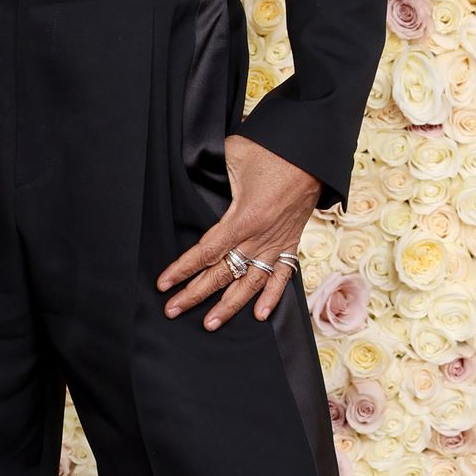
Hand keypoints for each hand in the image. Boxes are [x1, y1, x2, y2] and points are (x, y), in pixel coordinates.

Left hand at [156, 134, 319, 329]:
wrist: (312, 155)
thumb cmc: (272, 150)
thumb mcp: (234, 153)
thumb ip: (209, 163)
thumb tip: (190, 164)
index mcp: (244, 217)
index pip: (207, 251)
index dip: (183, 269)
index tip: (164, 283)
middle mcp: (260, 237)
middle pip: (222, 273)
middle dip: (195, 294)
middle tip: (173, 310)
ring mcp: (276, 243)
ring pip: (249, 283)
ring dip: (228, 306)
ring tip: (209, 324)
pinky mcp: (290, 243)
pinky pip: (281, 276)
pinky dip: (272, 297)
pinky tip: (260, 315)